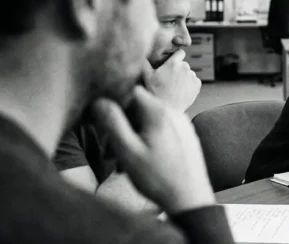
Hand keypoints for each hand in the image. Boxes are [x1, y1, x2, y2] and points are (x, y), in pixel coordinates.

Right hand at [89, 86, 214, 213]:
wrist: (189, 198)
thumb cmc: (158, 178)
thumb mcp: (127, 151)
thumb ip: (112, 123)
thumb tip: (99, 101)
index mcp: (160, 112)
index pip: (132, 90)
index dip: (116, 99)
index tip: (107, 116)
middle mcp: (175, 113)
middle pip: (143, 103)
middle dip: (127, 116)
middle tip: (117, 138)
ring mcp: (184, 124)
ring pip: (153, 116)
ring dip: (139, 127)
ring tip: (133, 150)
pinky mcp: (187, 135)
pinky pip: (164, 126)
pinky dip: (152, 134)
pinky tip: (149, 154)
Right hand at [143, 50, 200, 111]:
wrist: (166, 108)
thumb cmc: (155, 92)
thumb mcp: (146, 76)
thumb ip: (145, 63)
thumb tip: (141, 55)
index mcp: (173, 63)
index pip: (180, 52)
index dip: (177, 56)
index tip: (174, 61)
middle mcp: (185, 67)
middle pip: (183, 65)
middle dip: (178, 69)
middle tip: (170, 79)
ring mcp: (192, 76)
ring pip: (189, 74)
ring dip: (184, 77)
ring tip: (175, 87)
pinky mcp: (198, 85)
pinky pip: (194, 81)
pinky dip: (189, 85)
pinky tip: (181, 91)